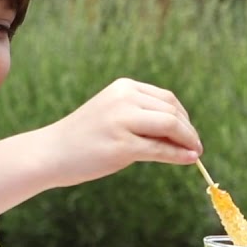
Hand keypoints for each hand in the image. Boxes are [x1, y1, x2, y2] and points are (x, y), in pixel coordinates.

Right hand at [41, 78, 202, 187]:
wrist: (51, 152)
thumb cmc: (84, 138)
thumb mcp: (114, 117)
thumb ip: (143, 118)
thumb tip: (183, 135)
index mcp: (124, 87)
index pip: (166, 99)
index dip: (184, 117)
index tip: (190, 134)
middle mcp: (124, 98)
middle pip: (172, 111)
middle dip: (189, 131)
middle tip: (196, 147)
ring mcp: (123, 121)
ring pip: (170, 126)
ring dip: (188, 141)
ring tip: (194, 153)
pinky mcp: (122, 145)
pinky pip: (160, 149)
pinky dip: (178, 155)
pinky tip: (189, 159)